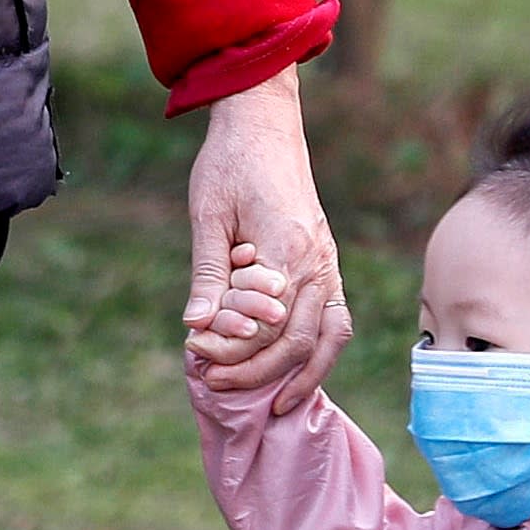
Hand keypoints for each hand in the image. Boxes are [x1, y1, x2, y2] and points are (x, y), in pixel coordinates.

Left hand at [180, 68, 346, 414]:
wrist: (264, 123)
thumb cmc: (230, 163)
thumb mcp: (207, 215)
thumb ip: (207, 274)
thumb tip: (196, 326)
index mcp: (288, 249)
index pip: (264, 325)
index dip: (230, 349)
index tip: (194, 353)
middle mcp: (318, 262)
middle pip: (298, 341)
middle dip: (256, 371)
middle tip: (212, 382)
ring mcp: (329, 264)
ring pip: (328, 338)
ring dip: (302, 376)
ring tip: (274, 407)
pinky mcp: (327, 263)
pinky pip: (335, 320)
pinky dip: (319, 352)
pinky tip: (295, 373)